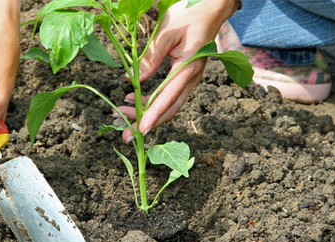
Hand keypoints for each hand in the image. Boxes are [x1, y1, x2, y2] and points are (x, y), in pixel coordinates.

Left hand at [117, 0, 236, 141]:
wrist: (211, 7)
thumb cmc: (190, 14)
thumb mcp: (166, 31)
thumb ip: (151, 56)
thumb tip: (133, 80)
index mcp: (189, 68)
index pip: (168, 98)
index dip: (153, 115)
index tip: (140, 129)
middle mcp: (192, 78)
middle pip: (169, 109)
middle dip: (147, 123)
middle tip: (127, 136)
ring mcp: (190, 78)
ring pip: (169, 105)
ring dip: (146, 114)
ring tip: (122, 115)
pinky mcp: (185, 75)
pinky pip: (169, 95)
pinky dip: (151, 102)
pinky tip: (133, 99)